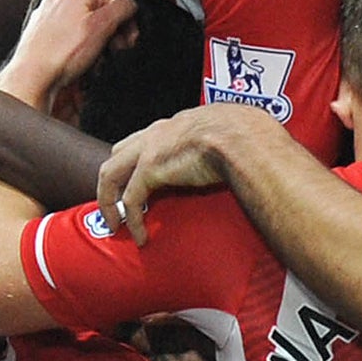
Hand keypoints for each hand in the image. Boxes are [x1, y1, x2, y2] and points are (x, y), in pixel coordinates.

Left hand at [0, 0, 137, 106]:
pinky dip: (78, 51)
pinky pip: (69, 40)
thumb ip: (121, 9)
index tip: (129, 40)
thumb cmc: (61, 54)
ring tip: (94, 61)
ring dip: (95, 46)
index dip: (125, 22)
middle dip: (110, 35)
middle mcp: (58, 0)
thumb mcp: (102, 26)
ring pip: (84, 28)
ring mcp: (47, 17)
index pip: (113, 1)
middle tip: (113, 51)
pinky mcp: (41, 35)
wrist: (33, 77)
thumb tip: (129, 5)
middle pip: (98, 15)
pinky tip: (80, 63)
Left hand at [96, 103, 268, 243]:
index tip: (142, 183)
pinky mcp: (150, 169)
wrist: (245, 138)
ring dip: (109, 201)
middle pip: (118, 153)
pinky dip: (132, 219)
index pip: (146, 139)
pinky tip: (140, 237)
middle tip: (118, 204)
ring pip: (111, 174)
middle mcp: (157, 132)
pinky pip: (132, 199)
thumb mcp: (235, 132)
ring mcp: (150, 149)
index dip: (138, 161)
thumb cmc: (252, 135)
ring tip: (116, 225)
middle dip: (114, 179)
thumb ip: (231, 141)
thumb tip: (252, 151)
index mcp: (179, 123)